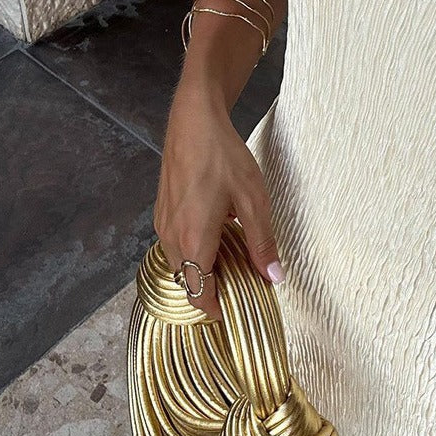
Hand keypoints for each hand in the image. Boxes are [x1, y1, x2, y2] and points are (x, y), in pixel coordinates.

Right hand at [153, 83, 284, 321]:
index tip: (237, 313)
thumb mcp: (254, 201)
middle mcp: (172, 238)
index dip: (216, 310)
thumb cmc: (224, 158)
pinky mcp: (161, 212)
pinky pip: (177, 245)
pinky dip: (195, 251)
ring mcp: (163, 224)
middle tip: (244, 284)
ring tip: (236, 259)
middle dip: (214, 290)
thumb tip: (274, 278)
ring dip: (204, 269)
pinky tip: (219, 235)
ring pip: (181, 264)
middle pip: (188, 282)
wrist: (193, 121)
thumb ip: (262, 243)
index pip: (199, 295)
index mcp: (194, 241)